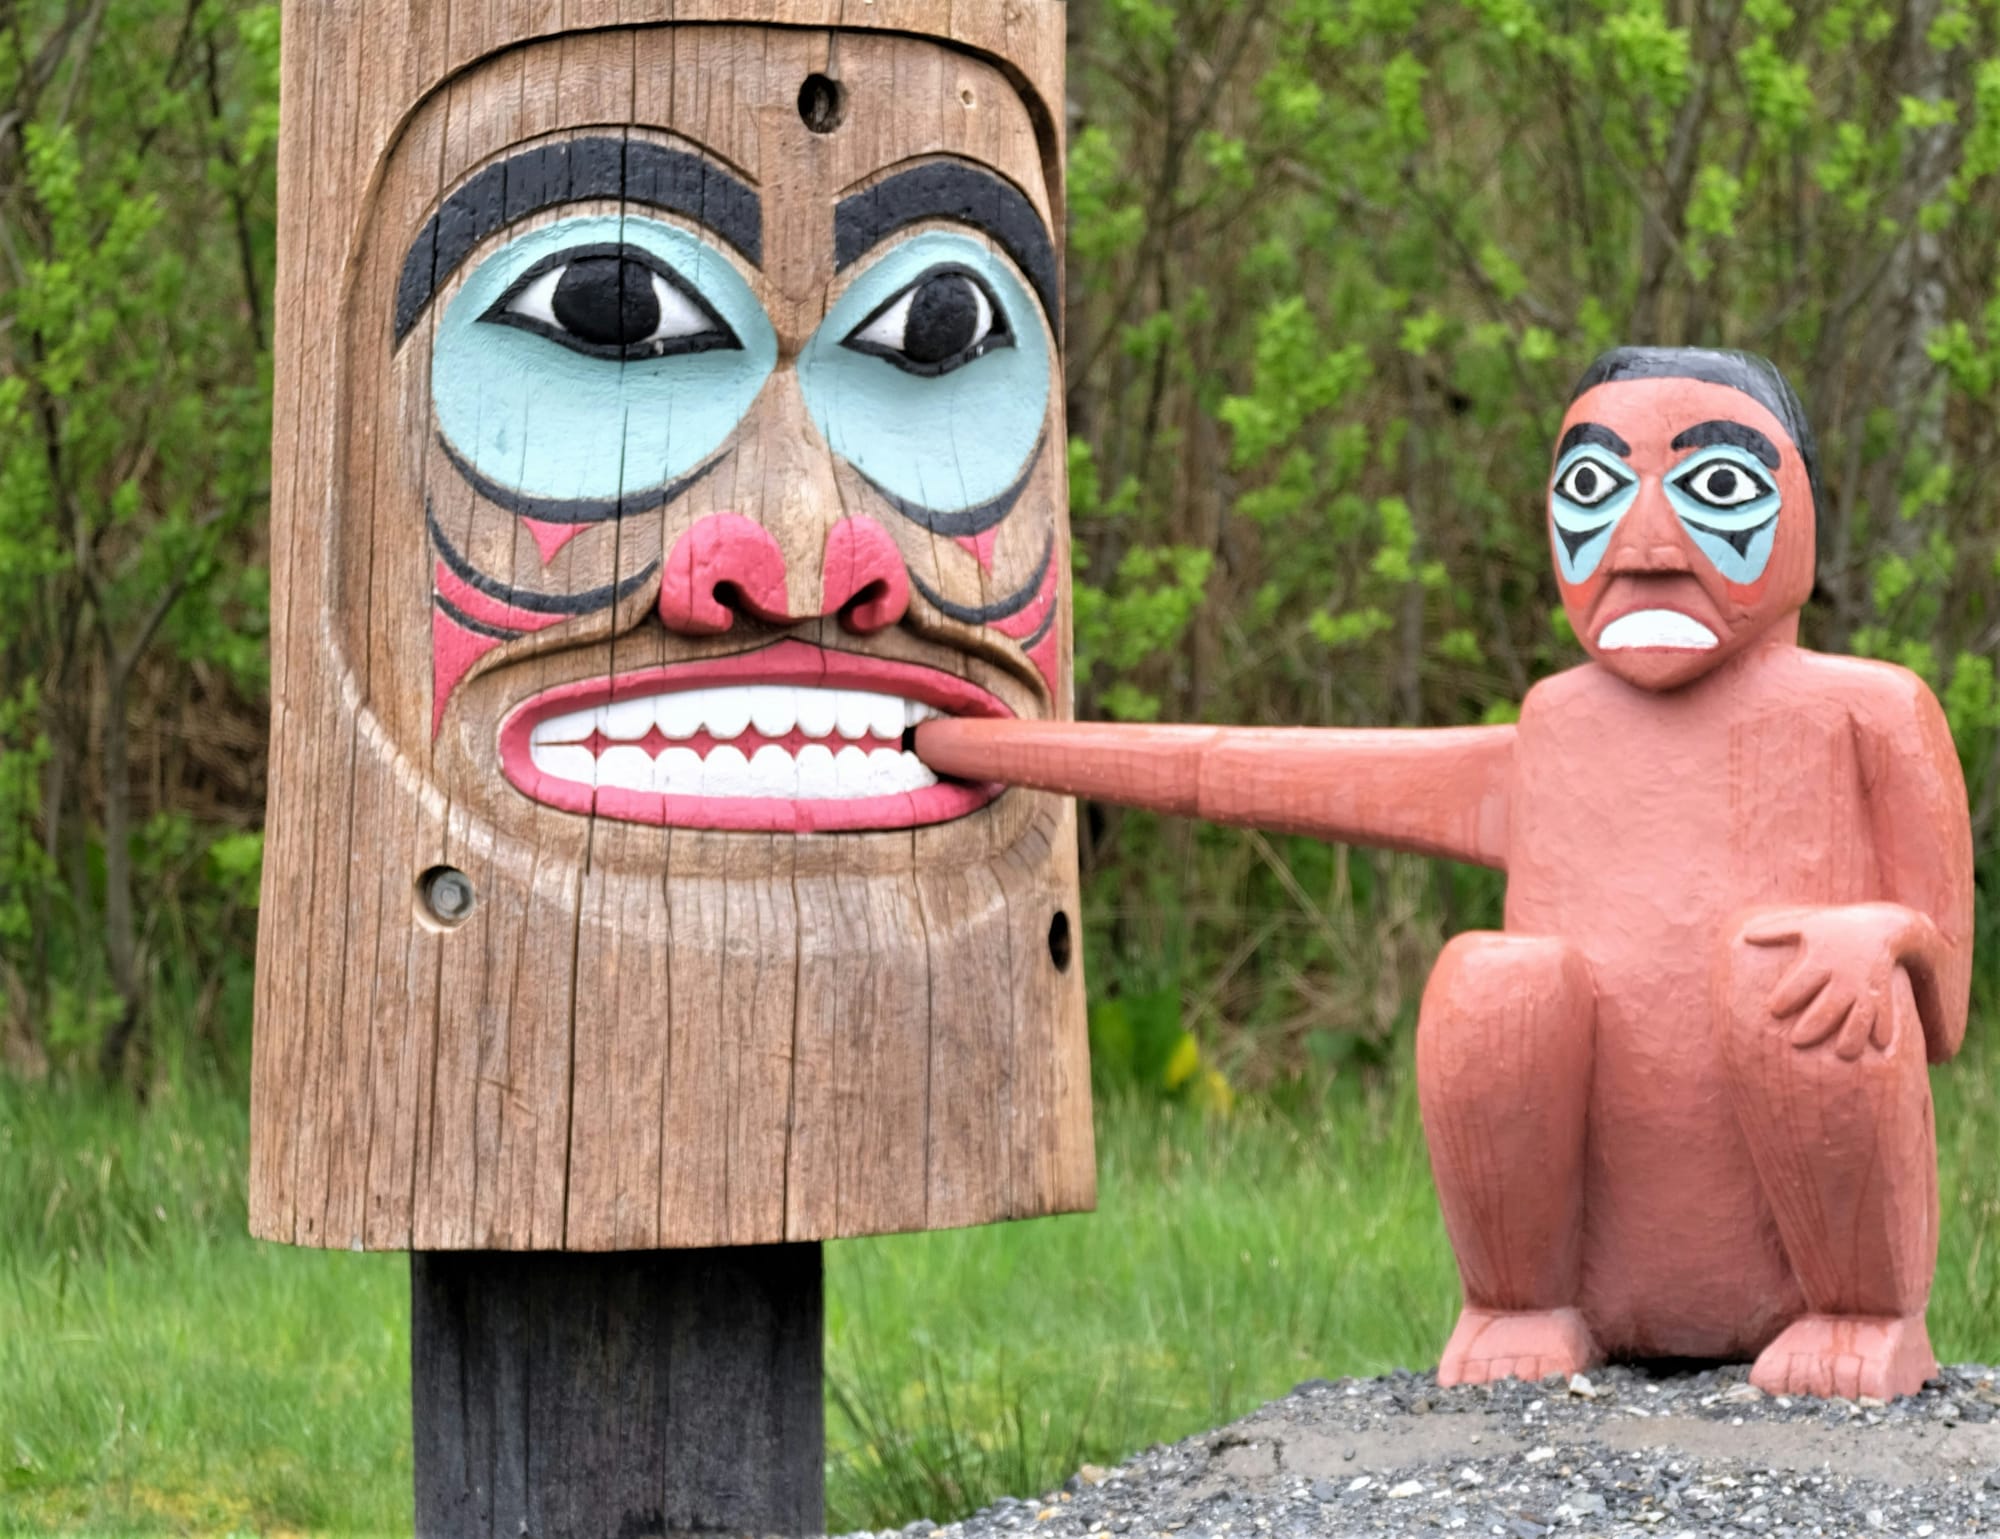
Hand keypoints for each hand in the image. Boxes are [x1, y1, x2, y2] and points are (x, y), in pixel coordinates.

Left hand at [1741, 904, 1934, 1060]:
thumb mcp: (1805, 925)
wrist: (1880, 926)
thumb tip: (1746, 935)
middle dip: (1816, 1022)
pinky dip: (1884, 1027)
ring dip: (1854, 1033)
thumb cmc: (1832, 929)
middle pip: (1830, 1002)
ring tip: (1844, 1054)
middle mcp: (1843, 974)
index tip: (1773, 1011)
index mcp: (1820, 958)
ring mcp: (1865, 985)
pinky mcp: (1882, 992)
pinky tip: (1880, 1046)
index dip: (1788, 995)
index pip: (1802, 979)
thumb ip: (1775, 930)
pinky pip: (1885, 1012)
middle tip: (1796, 1041)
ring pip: (1861, 1012)